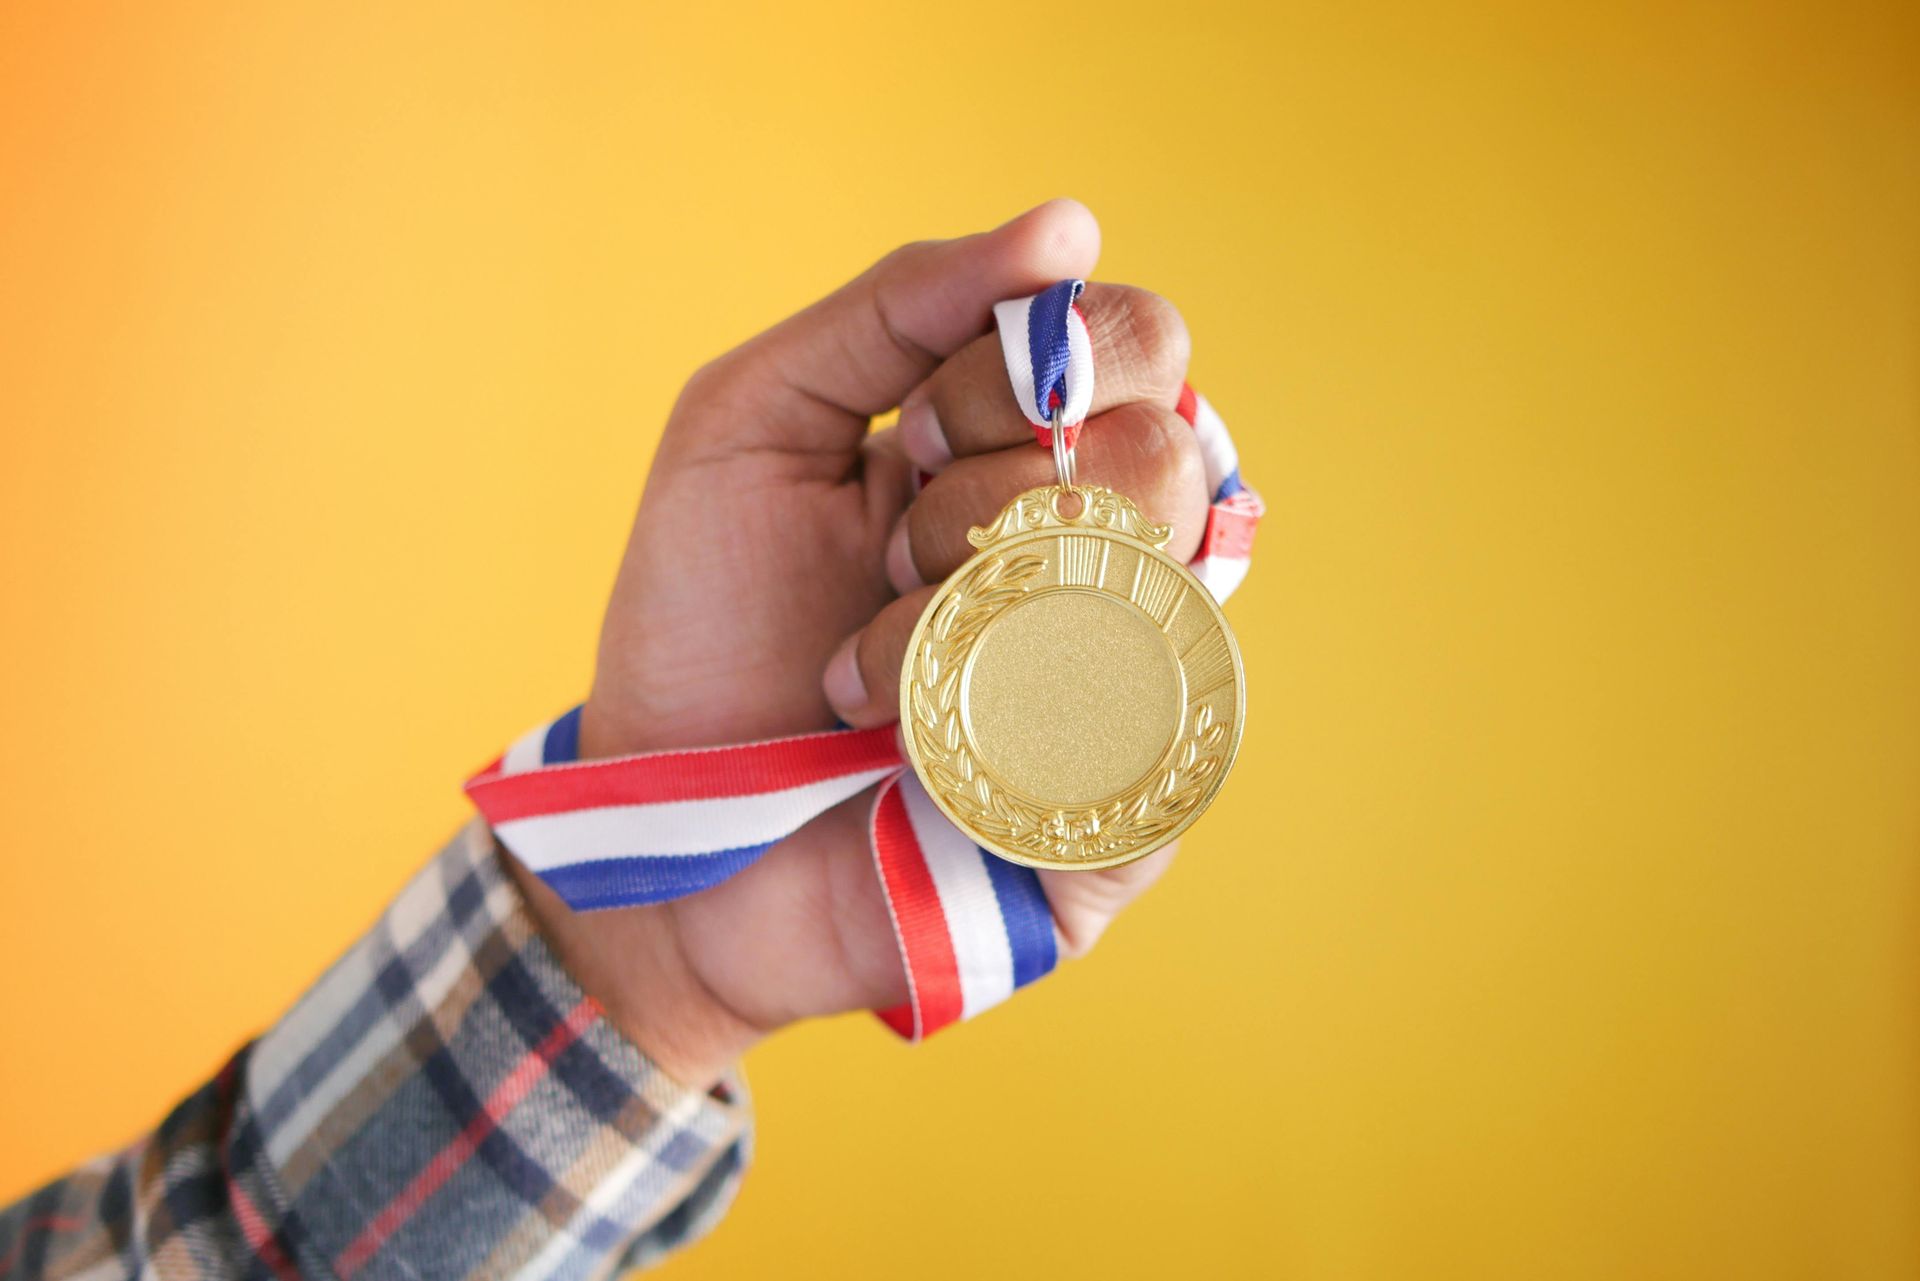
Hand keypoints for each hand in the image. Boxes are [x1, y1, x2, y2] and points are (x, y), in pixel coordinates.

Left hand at [504, 201, 1211, 1084]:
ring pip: (1162, 588)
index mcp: (1030, 451)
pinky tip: (921, 754)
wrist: (661, 823)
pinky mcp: (1122, 814)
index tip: (920, 431)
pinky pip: (1168, 752)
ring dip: (986, 610)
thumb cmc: (706, 621)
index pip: (1138, 346)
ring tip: (873, 668)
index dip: (1042, 363)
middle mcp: (1101, 552)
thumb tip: (1070, 224)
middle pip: (1172, 455)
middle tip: (889, 555)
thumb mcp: (755, 420)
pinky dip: (1021, 731)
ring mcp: (1122, 683)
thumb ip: (894, 307)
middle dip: (999, 494)